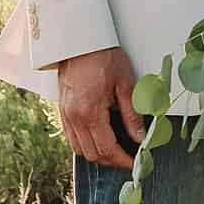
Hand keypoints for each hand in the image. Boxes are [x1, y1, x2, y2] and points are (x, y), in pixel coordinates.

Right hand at [54, 45, 146, 167]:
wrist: (79, 40)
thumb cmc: (103, 56)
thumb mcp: (125, 83)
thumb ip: (132, 114)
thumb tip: (140, 138)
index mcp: (90, 111)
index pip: (107, 148)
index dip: (122, 160)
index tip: (134, 163)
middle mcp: (74, 117)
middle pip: (92, 153)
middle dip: (111, 161)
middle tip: (128, 158)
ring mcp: (65, 115)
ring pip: (80, 149)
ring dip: (97, 155)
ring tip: (115, 151)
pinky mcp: (62, 110)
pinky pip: (72, 138)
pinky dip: (85, 145)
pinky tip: (98, 139)